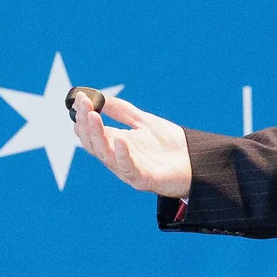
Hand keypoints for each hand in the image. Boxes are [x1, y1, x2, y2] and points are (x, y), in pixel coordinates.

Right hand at [73, 94, 192, 198]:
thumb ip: (122, 111)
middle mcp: (117, 158)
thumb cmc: (169, 145)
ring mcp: (129, 170)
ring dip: (97, 135)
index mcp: (115, 145)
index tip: (80, 97)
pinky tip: (120, 140)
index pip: (91, 131)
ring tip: (92, 116)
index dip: (83, 115)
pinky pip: (129, 169)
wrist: (196, 161)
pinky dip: (123, 155)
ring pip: (105, 155)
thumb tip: (100, 96)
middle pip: (93, 142)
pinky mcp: (144, 180)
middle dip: (85, 122)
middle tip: (82, 104)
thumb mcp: (143, 121)